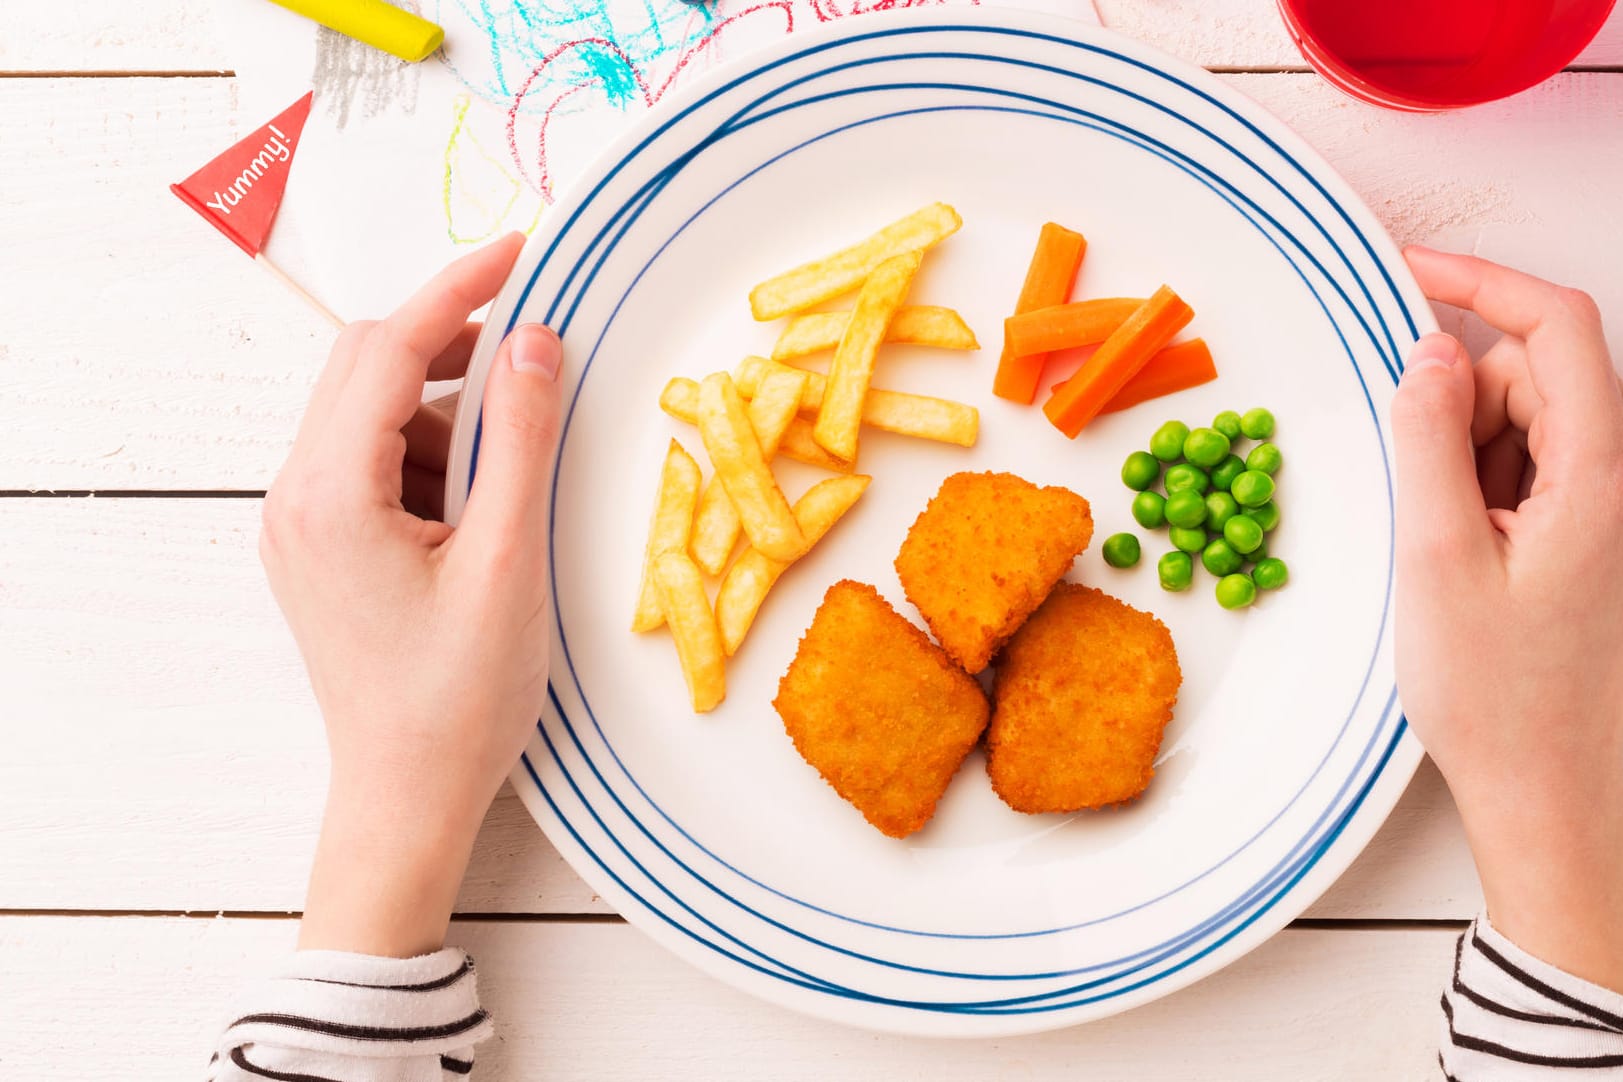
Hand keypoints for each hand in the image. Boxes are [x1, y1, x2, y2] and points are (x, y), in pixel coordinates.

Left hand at [260, 234, 563, 956]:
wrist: (407, 795)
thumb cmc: (459, 697)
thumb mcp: (508, 561)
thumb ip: (523, 440)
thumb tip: (537, 339)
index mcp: (330, 493)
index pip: (390, 349)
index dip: (459, 289)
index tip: (522, 250)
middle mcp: (296, 496)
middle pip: (369, 368)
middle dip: (453, 348)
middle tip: (536, 357)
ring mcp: (300, 523)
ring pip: (375, 414)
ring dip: (450, 416)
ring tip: (512, 482)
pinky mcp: (320, 547)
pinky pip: (373, 462)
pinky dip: (433, 460)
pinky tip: (481, 512)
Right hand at [1391, 246, 1622, 990]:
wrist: (1549, 795)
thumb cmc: (1500, 698)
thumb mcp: (1439, 560)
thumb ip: (1429, 442)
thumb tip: (1425, 354)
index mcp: (1600, 474)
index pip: (1555, 327)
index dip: (1480, 281)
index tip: (1405, 271)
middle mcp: (1613, 481)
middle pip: (1535, 372)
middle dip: (1458, 390)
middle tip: (1408, 469)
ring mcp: (1596, 512)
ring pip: (1521, 422)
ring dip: (1459, 444)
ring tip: (1433, 533)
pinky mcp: (1574, 541)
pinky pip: (1518, 471)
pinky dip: (1470, 480)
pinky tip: (1448, 544)